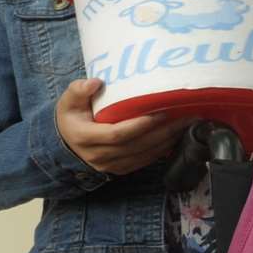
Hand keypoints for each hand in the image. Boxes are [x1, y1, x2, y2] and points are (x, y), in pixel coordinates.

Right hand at [55, 79, 187, 174]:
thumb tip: (96, 82)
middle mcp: (100, 155)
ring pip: (144, 155)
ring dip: (167, 141)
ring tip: (186, 125)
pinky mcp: (121, 169)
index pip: (117, 134)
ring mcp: (111, 165)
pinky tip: (176, 137)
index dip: (140, 125)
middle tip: (184, 117)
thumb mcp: (68, 101)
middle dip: (163, 132)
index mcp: (86, 137)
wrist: (66, 143)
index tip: (160, 112)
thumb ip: (78, 90)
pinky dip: (162, 150)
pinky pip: (145, 161)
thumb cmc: (70, 117)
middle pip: (137, 145)